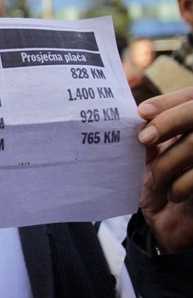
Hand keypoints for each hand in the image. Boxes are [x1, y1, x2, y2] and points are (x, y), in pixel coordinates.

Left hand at [137, 87, 192, 252]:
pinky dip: (182, 184)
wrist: (170, 226)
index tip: (142, 112)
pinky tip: (172, 195)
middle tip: (144, 138)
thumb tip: (136, 114)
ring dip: (169, 161)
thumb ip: (147, 134)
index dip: (168, 102)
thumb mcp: (147, 157)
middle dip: (168, 121)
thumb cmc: (157, 186)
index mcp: (190, 124)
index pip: (190, 97)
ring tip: (153, 179)